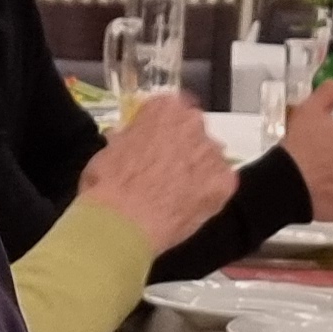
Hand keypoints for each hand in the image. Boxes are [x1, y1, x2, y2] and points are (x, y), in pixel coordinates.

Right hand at [76, 92, 238, 255]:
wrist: (125, 224)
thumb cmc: (107, 186)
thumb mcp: (106, 151)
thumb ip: (127, 139)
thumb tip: (127, 140)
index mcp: (164, 108)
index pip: (170, 110)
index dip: (161, 131)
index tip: (154, 146)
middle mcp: (193, 122)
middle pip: (193, 132)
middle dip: (182, 149)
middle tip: (165, 174)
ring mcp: (213, 151)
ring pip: (208, 158)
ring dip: (197, 172)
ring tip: (176, 196)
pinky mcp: (226, 181)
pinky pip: (220, 184)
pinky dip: (208, 195)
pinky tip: (189, 208)